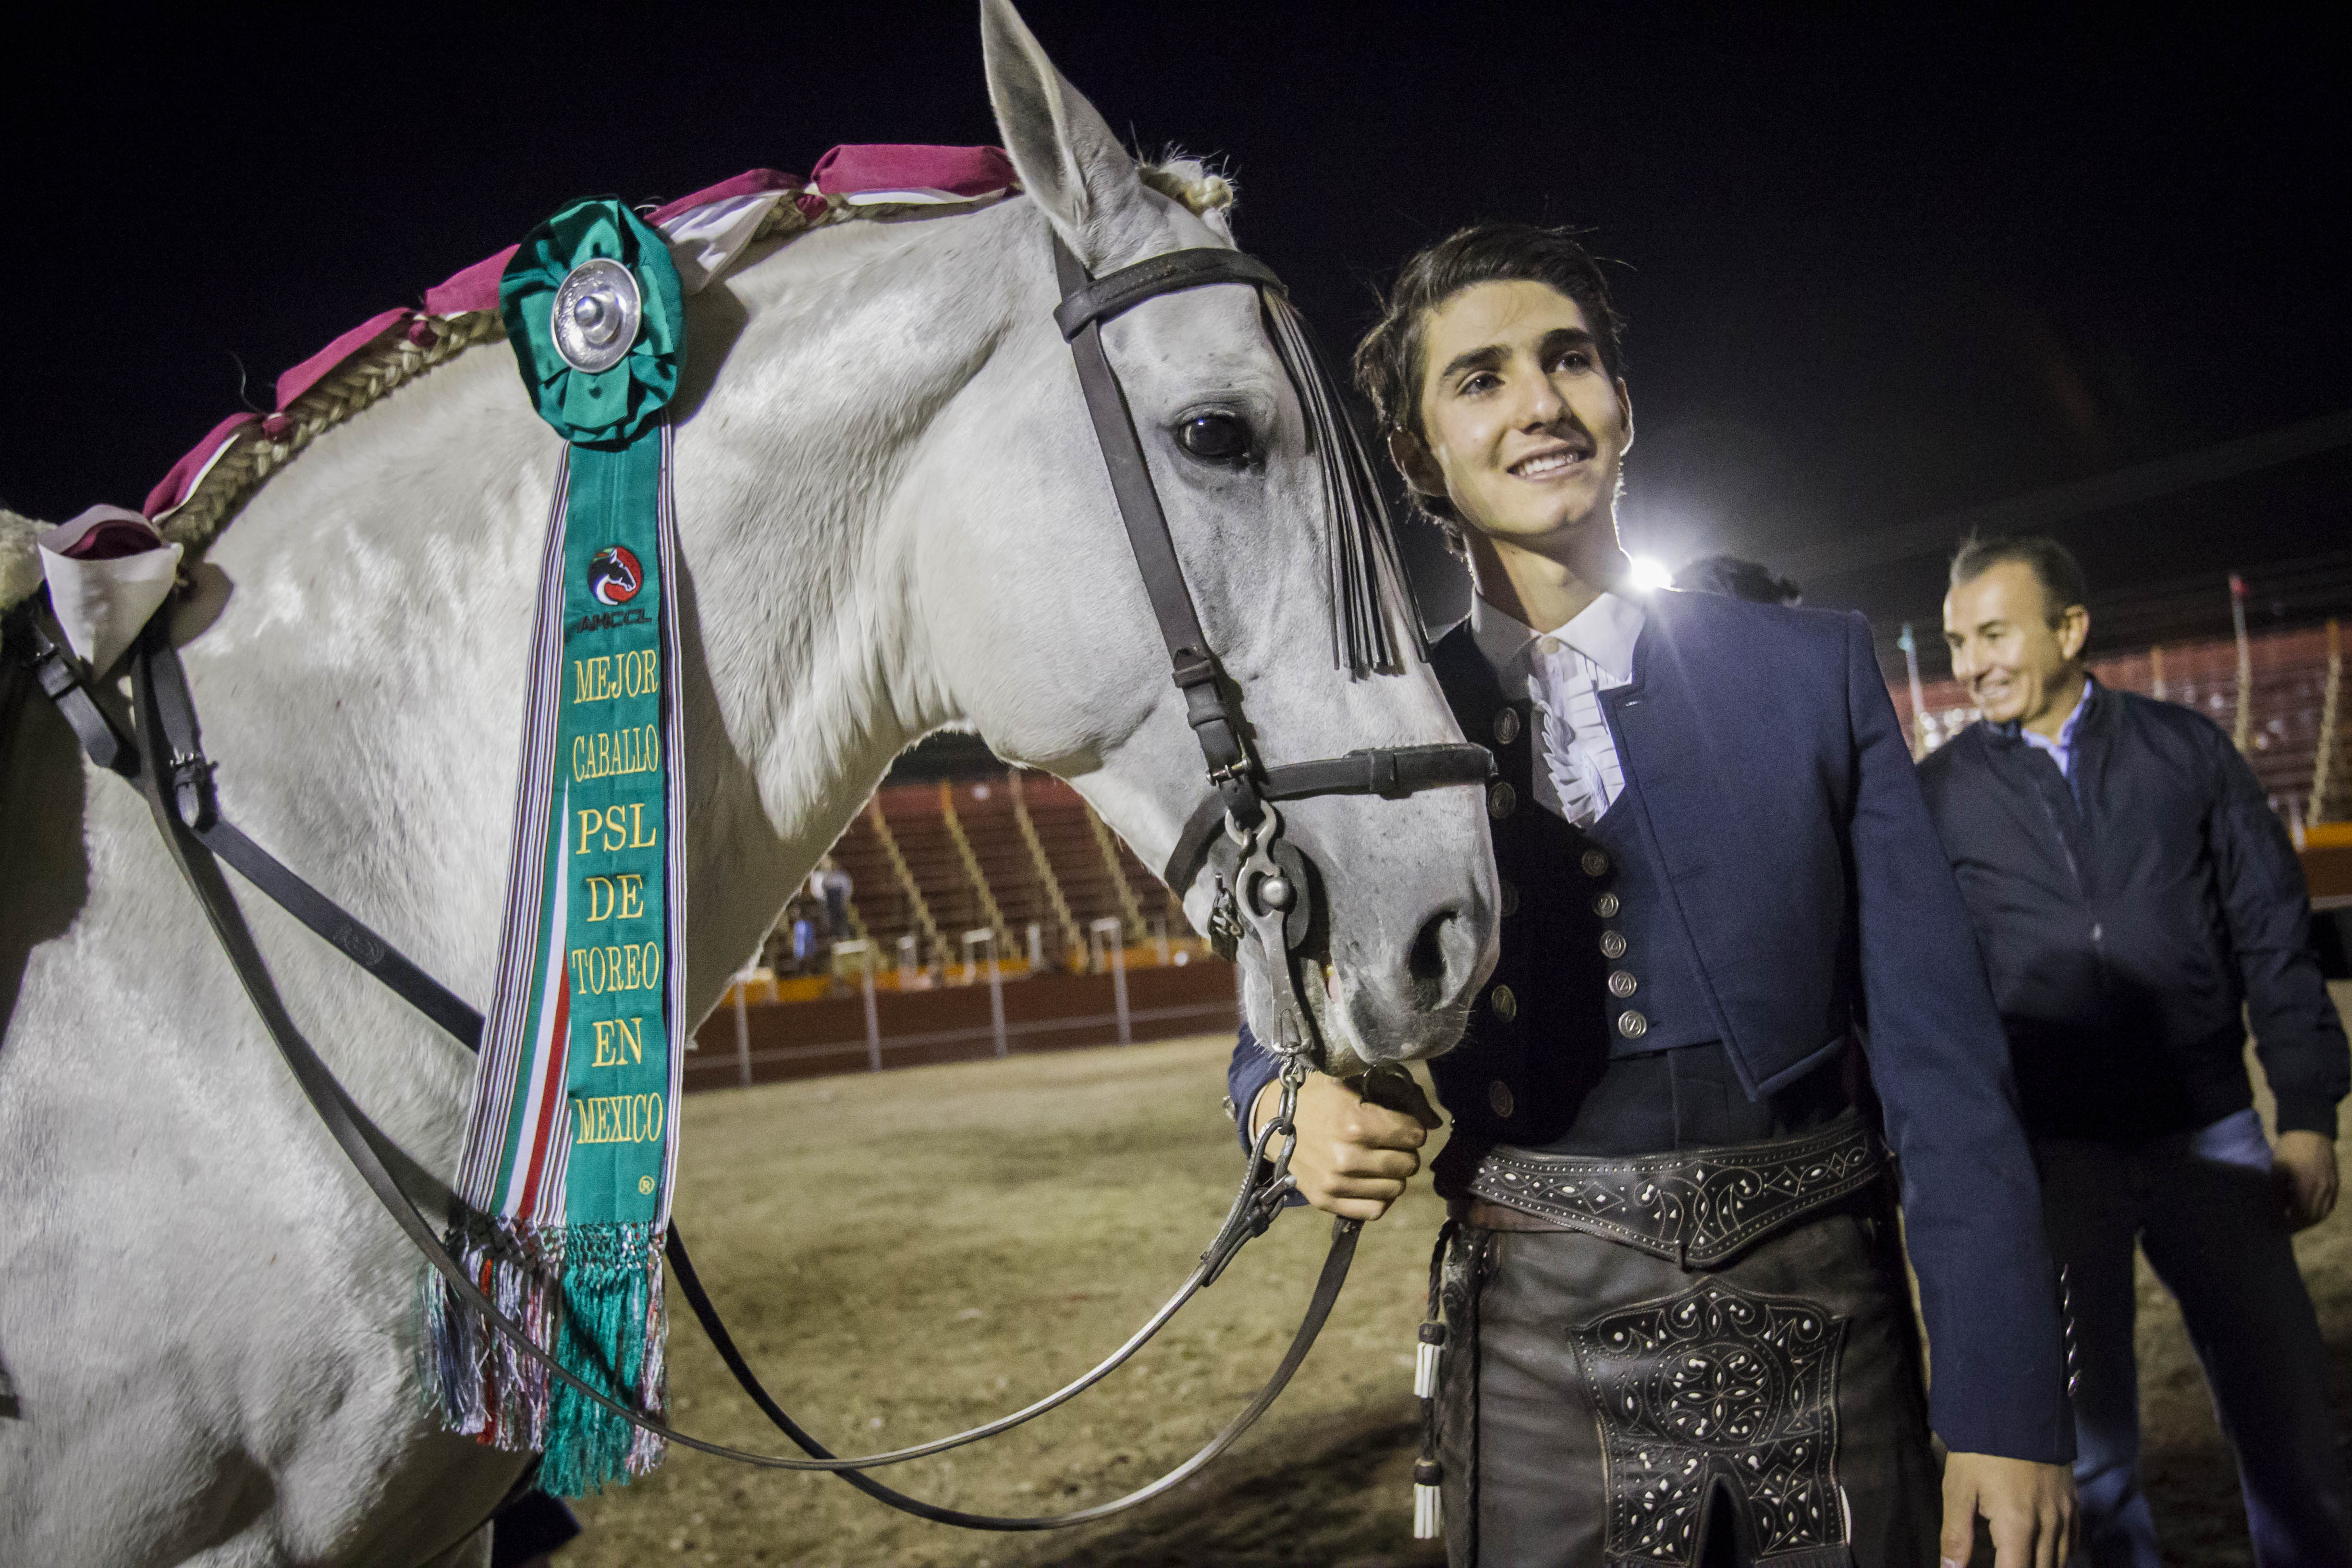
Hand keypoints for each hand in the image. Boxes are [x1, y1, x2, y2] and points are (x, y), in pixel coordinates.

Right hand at [1251, 1071, 1440, 1220]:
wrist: (1272, 1120)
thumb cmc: (1318, 1097)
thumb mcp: (1354, 1082)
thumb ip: (1401, 1097)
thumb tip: (1436, 1123)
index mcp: (1354, 1122)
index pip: (1414, 1135)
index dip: (1411, 1127)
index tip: (1399, 1123)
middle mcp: (1346, 1156)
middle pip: (1408, 1163)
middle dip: (1405, 1151)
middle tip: (1389, 1142)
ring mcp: (1335, 1182)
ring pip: (1396, 1188)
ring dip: (1393, 1174)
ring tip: (1378, 1159)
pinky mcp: (1326, 1201)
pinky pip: (1375, 1210)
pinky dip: (1379, 1197)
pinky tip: (1369, 1180)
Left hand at [1940, 1452, 2074, 1567]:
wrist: (2017, 1407)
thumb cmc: (1981, 1449)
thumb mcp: (1959, 1489)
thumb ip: (1956, 1535)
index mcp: (2017, 1526)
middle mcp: (2048, 1526)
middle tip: (2001, 1560)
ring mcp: (2065, 1514)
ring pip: (2060, 1560)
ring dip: (2040, 1566)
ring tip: (2017, 1560)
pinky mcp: (2074, 1502)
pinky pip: (2073, 1542)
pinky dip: (2059, 1554)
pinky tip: (2042, 1552)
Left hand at [2274, 1130, 2338, 1230]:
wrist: (2310, 1131)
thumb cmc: (2289, 1150)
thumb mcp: (2277, 1171)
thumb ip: (2278, 1194)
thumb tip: (2278, 1212)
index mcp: (2308, 1189)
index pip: (2301, 1217)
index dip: (2290, 1225)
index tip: (2279, 1226)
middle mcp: (2324, 1191)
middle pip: (2314, 1218)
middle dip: (2300, 1225)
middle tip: (2286, 1225)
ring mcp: (2332, 1187)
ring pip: (2324, 1213)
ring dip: (2310, 1219)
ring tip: (2295, 1218)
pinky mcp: (2336, 1183)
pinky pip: (2330, 1204)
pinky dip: (2319, 1211)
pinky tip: (2308, 1208)